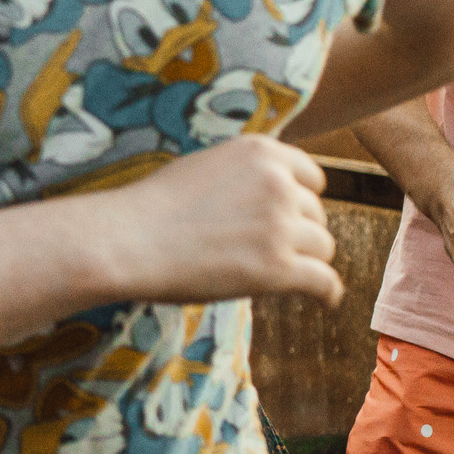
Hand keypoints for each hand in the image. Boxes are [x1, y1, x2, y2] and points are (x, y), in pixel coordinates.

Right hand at [101, 138, 340, 305]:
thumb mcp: (205, 168)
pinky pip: (325, 282)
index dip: (301, 202)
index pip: (312, 179)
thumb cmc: (152, 208)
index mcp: (260, 152)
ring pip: (322, 248)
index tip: (290, 220)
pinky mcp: (279, 268)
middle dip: (297, 233)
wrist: (126, 239)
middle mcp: (278, 184)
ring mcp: (280, 226)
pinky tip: (324, 301)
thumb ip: (245, 177)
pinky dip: (327, 293)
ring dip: (305, 262)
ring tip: (281, 274)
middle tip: (266, 251)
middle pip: (317, 215)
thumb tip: (275, 201)